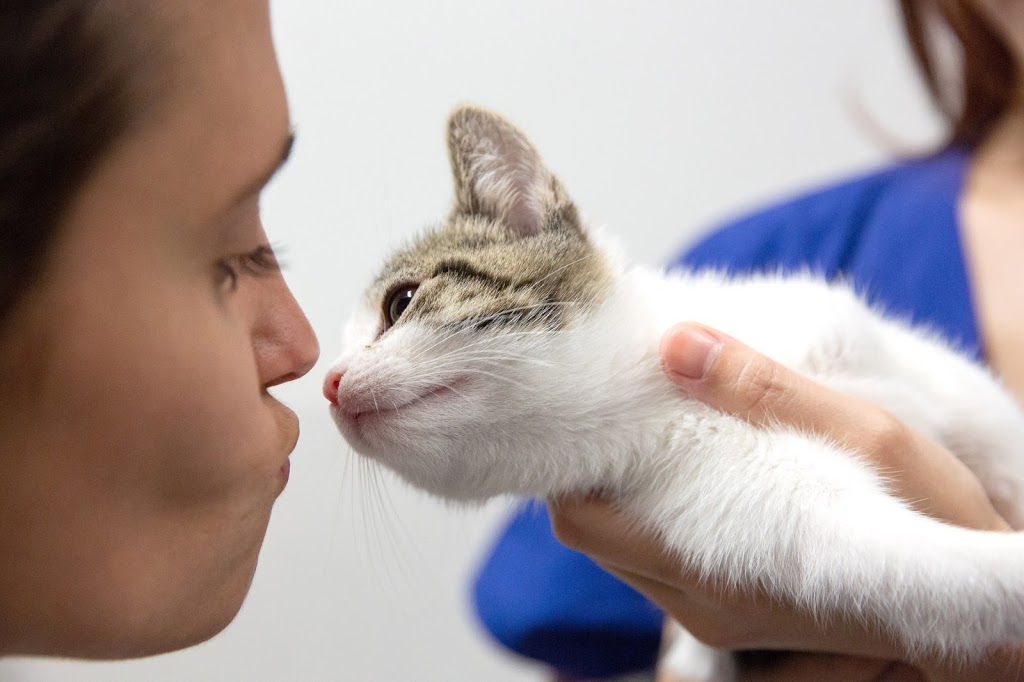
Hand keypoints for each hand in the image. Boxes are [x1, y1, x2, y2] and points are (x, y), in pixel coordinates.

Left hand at [550, 322, 1017, 679]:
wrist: (992, 615)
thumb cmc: (946, 524)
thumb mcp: (873, 441)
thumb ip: (769, 392)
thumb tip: (677, 341)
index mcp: (712, 569)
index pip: (581, 519)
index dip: (573, 461)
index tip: (591, 406)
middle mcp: (701, 606)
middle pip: (589, 533)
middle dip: (595, 469)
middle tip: (623, 406)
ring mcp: (716, 619)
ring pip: (621, 550)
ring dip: (627, 494)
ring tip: (657, 432)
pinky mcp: (736, 619)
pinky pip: (660, 566)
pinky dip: (657, 519)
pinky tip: (694, 474)